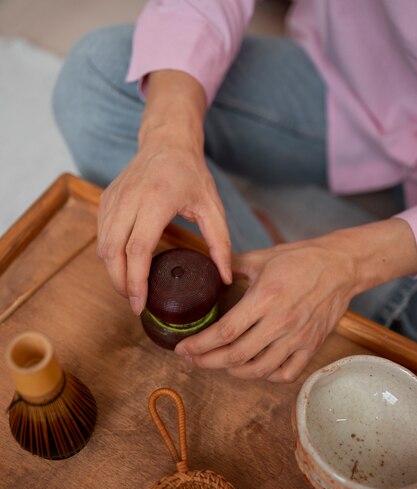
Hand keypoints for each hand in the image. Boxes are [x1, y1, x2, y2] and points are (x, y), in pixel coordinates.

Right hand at [96, 70, 231, 313]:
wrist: (166, 141)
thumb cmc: (191, 174)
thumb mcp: (212, 207)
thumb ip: (220, 244)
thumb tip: (225, 278)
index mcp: (156, 200)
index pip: (138, 249)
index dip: (136, 281)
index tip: (139, 304)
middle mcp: (129, 199)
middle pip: (113, 252)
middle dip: (120, 284)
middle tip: (134, 304)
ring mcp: (113, 198)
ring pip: (103, 246)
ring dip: (113, 273)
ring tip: (130, 290)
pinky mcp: (106, 200)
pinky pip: (101, 235)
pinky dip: (109, 256)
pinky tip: (124, 268)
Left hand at [175, 238, 357, 382]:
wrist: (341, 265)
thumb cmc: (301, 259)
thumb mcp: (262, 258)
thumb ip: (231, 266)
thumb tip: (208, 268)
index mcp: (265, 299)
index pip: (225, 332)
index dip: (199, 345)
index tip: (182, 349)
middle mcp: (280, 323)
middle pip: (236, 356)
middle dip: (207, 362)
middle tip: (192, 360)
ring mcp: (297, 338)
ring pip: (259, 370)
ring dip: (233, 372)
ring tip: (219, 364)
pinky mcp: (311, 346)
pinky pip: (286, 374)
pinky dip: (267, 376)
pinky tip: (255, 368)